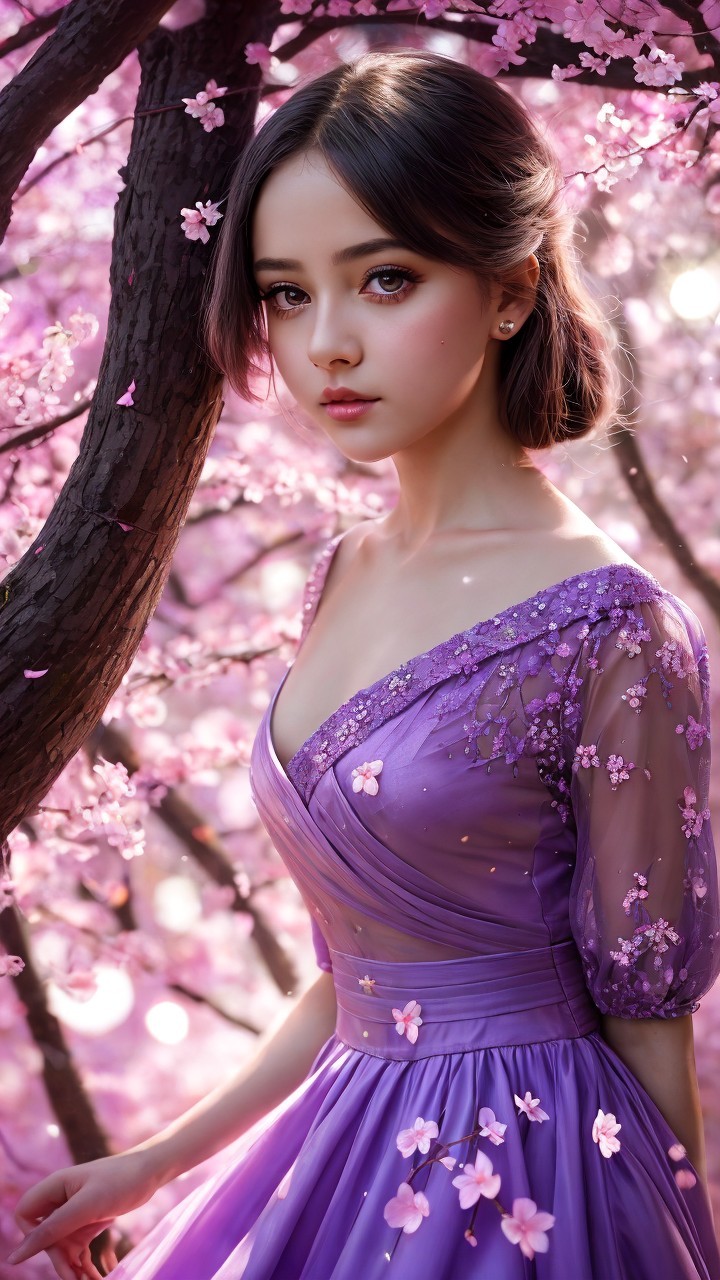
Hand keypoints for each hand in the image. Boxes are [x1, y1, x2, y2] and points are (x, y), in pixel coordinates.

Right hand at [8, 1150, 161, 1278]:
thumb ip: (52, 1230)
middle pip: (46, 1238)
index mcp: (54, 1188)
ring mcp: (75, 1213)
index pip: (25, 1216)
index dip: (32, 1237)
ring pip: (62, 1248)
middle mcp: (60, 1200)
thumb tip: (16, 1256)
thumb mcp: (86, 1207)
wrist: (151, 1172)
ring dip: (72, 1268)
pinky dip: (83, 1265)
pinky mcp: (88, 1222)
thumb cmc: (120, 1181)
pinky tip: (95, 1277)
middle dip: (60, 1261)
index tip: (53, 1252)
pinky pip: (77, 1249)